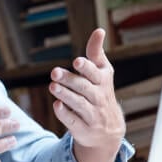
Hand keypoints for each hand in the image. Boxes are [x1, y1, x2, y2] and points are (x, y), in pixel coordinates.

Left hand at [48, 28, 125, 161]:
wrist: (108, 131)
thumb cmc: (100, 93)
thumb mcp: (102, 73)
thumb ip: (96, 53)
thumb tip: (99, 30)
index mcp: (104, 82)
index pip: (96, 73)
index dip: (87, 67)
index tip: (76, 61)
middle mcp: (99, 98)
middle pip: (85, 88)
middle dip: (70, 80)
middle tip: (54, 72)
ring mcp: (92, 115)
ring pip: (79, 104)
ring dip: (65, 95)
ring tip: (52, 86)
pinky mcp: (83, 129)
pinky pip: (74, 121)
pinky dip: (65, 114)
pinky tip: (56, 105)